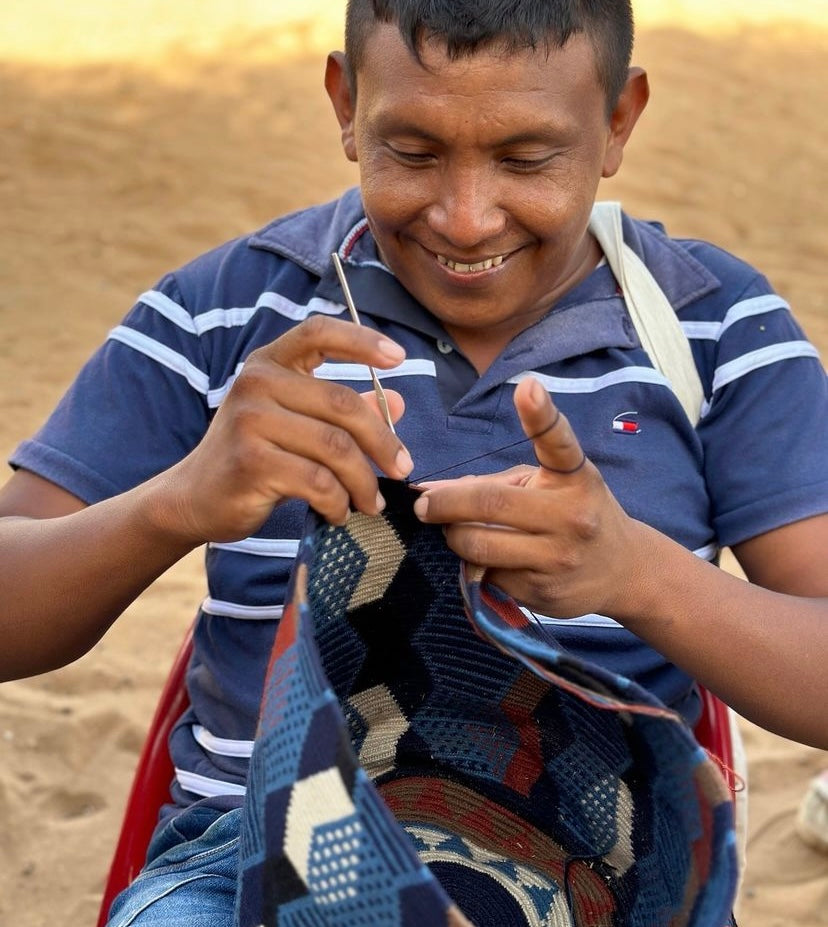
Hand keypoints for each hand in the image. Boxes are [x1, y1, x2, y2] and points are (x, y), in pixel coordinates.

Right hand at [158, 316, 412, 542]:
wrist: (193, 498)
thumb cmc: (253, 457)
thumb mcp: (296, 425)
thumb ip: (343, 411)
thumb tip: (398, 401)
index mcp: (268, 363)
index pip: (318, 333)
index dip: (362, 340)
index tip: (400, 357)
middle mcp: (256, 383)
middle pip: (342, 405)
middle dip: (383, 442)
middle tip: (403, 469)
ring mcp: (250, 421)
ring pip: (335, 447)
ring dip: (364, 481)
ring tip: (372, 502)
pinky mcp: (251, 462)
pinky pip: (317, 481)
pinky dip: (338, 502)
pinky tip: (339, 513)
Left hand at [413, 377, 643, 619]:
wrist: (622, 570)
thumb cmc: (576, 514)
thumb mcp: (553, 487)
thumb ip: (499, 483)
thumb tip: (434, 491)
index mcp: (575, 478)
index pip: (558, 443)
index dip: (541, 414)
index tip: (527, 387)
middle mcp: (571, 515)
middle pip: (490, 504)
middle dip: (445, 504)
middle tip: (425, 505)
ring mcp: (558, 557)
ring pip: (479, 546)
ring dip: (455, 537)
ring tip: (456, 531)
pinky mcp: (542, 591)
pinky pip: (488, 575)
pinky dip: (476, 565)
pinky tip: (488, 560)